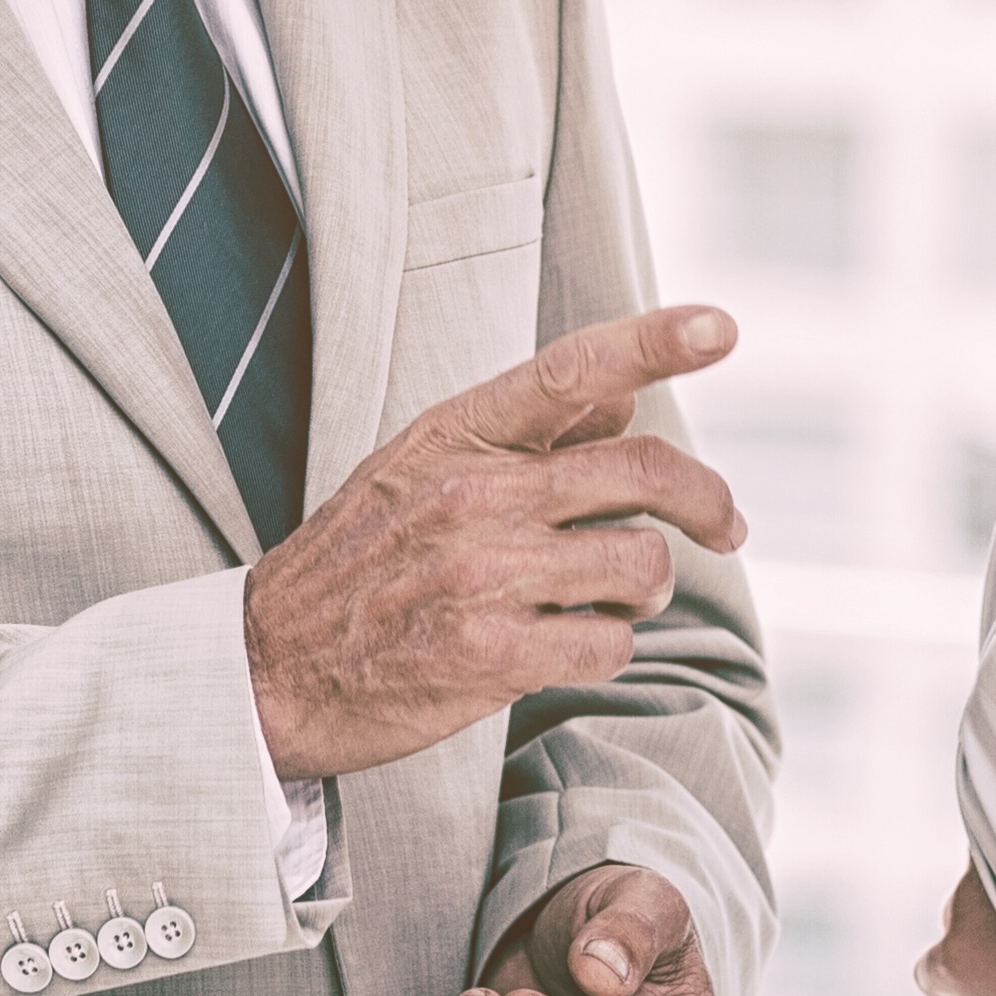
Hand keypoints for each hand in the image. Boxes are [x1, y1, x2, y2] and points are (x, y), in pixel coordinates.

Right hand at [246, 307, 746, 783]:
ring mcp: (485, 575)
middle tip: (728, 527)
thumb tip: (624, 397)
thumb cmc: (355, 565)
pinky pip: (610, 643)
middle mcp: (475, 493)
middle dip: (709, 501)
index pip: (571, 371)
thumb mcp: (419, 470)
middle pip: (643, 473)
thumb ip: (524, 435)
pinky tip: (563, 648)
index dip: (654, 339)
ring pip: (641, 564)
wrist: (268, 668)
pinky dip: (603, 648)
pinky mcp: (494, 656)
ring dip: (642, 589)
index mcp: (455, 435)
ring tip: (604, 599)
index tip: (720, 326)